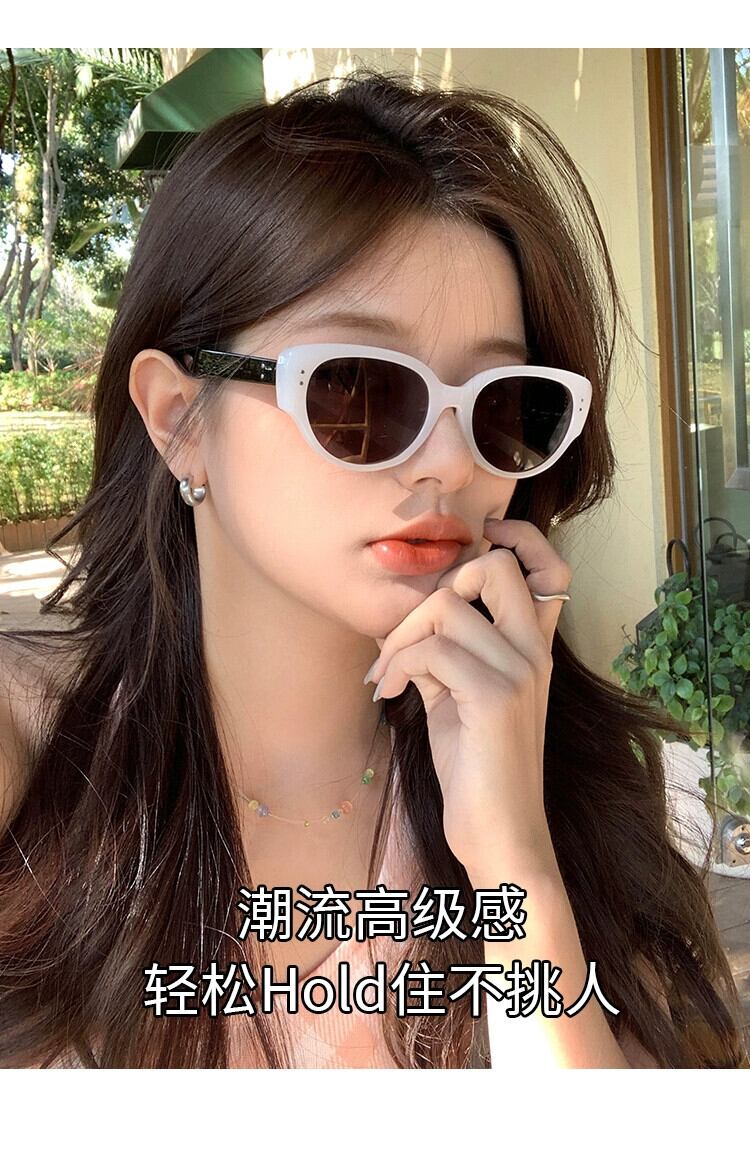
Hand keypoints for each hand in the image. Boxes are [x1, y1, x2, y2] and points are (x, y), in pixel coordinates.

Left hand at [364, 518, 571, 883]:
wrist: (500, 833)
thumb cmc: (476, 766)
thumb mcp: (460, 696)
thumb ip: (445, 652)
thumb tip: (402, 620)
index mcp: (533, 648)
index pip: (549, 569)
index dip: (519, 538)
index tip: (481, 536)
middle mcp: (534, 651)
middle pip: (495, 566)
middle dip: (440, 584)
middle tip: (411, 633)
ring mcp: (519, 672)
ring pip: (447, 606)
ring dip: (400, 637)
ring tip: (386, 675)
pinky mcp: (495, 698)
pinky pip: (432, 650)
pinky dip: (397, 667)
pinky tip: (389, 694)